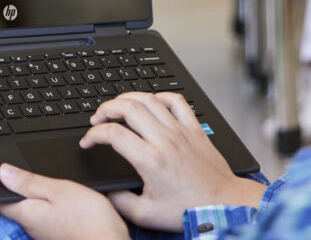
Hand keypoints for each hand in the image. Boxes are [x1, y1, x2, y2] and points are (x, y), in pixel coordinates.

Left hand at [0, 163, 128, 239]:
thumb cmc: (88, 219)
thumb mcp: (58, 189)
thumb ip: (30, 181)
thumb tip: (2, 172)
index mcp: (27, 213)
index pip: (0, 200)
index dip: (0, 185)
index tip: (4, 172)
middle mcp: (32, 227)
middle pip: (17, 206)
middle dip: (19, 190)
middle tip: (30, 173)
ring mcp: (45, 233)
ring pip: (33, 211)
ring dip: (38, 198)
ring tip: (50, 185)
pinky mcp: (58, 235)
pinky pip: (48, 217)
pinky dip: (52, 207)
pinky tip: (63, 201)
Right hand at [80, 92, 266, 231]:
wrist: (222, 204)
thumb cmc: (188, 209)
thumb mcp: (146, 214)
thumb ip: (120, 202)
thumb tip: (107, 190)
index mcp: (150, 160)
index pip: (114, 134)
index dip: (94, 134)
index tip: (88, 141)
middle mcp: (164, 140)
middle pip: (128, 107)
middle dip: (106, 108)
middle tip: (97, 118)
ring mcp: (181, 130)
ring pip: (150, 99)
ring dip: (128, 98)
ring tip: (117, 106)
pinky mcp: (194, 128)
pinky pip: (176, 100)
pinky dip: (159, 96)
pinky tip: (151, 102)